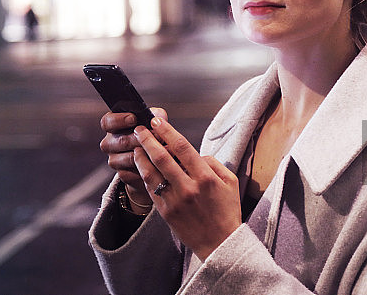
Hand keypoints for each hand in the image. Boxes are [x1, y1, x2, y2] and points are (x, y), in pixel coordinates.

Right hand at [99, 108, 167, 207]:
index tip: (134, 119)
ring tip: (159, 151)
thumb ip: (155, 116)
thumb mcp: (153, 121)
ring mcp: (114, 159)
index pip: (107, 122)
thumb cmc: (151, 132)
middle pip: (121, 141)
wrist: (154, 157)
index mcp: (113, 126)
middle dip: (140, 139)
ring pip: (127, 158)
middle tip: (155, 137)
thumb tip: (156, 120)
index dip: (119, 120)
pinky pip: (132, 172)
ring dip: (145, 155)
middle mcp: (109, 143)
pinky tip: (154, 165)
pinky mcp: (122, 174)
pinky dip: (145, 168)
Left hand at [134, 117, 241, 260]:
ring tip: (136, 146)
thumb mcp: (230, 182)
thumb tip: (196, 153)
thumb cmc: (227, 210)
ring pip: (151, 173)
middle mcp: (188, 187)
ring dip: (141, 156)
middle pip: (162, 157)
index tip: (157, 122)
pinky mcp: (165, 212)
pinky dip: (144, 175)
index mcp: (206, 177)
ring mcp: (175, 201)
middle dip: (148, 140)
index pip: (182, 147)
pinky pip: (150, 189)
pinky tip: (141, 166)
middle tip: (139, 129)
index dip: (167, 131)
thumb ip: (213, 163)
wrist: (220, 243)